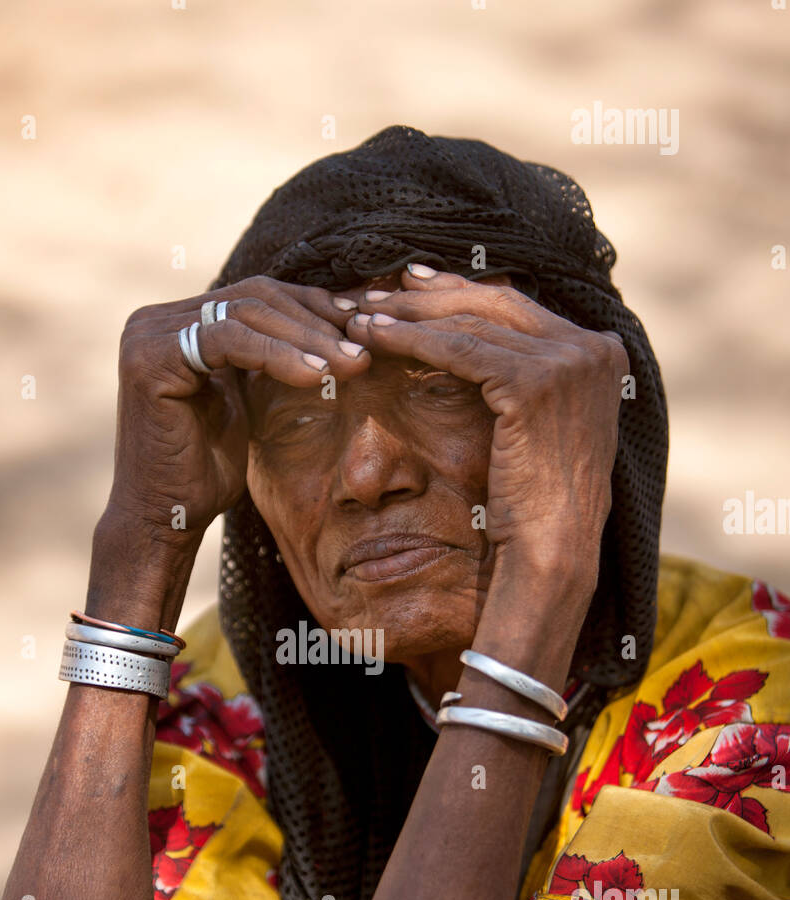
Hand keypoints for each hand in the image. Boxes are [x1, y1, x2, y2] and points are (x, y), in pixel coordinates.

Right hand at [107, 277, 370, 546]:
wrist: (165, 519)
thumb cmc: (206, 472)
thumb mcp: (244, 403)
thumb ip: (264, 360)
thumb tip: (328, 327)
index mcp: (176, 323)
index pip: (256, 296)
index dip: (312, 308)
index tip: (362, 330)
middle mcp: (155, 320)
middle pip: (253, 297)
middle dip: (316, 322)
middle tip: (364, 351)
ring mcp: (148, 335)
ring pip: (245, 314)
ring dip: (306, 339)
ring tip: (350, 366)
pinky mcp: (150, 358)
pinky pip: (227, 340)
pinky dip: (277, 355)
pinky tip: (317, 375)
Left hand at [342, 267, 628, 589]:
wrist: (554, 552)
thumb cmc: (538, 506)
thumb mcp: (539, 428)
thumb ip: (524, 379)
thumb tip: (479, 340)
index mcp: (601, 353)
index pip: (517, 307)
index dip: (459, 292)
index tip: (411, 284)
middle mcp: (594, 348)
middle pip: (495, 302)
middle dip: (429, 295)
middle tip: (377, 290)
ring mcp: (569, 361)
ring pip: (471, 322)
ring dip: (409, 316)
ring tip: (361, 315)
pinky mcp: (536, 381)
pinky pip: (459, 349)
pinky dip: (411, 340)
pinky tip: (372, 337)